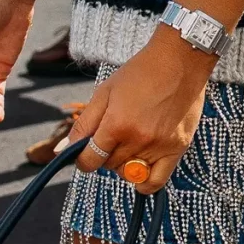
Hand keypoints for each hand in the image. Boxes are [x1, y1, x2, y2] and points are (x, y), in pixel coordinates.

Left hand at [71, 27, 213, 190]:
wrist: (179, 61)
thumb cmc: (140, 73)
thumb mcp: (104, 92)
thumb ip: (84, 123)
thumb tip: (63, 149)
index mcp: (116, 125)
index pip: (90, 161)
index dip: (83, 159)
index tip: (86, 152)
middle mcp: (138, 139)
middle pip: (109, 166)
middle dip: (105, 155)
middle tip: (113, 135)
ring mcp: (159, 146)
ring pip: (129, 173)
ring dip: (124, 162)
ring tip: (130, 140)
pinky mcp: (177, 148)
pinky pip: (155, 182)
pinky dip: (144, 182)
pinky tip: (140, 169)